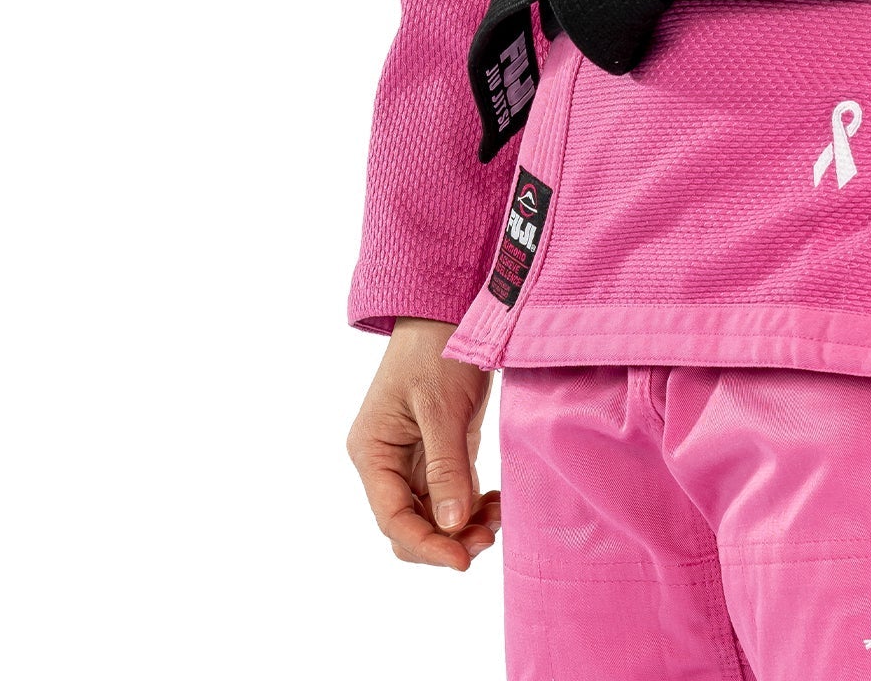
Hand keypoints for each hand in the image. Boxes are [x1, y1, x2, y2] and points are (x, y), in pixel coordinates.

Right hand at [347, 317, 499, 568]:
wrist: (450, 308)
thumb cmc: (437, 349)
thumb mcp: (442, 408)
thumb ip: (446, 467)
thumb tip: (450, 527)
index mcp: (372, 451)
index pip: (392, 518)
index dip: (426, 546)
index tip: (463, 561)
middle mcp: (387, 462)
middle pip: (410, 525)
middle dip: (445, 539)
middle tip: (487, 539)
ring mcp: (413, 458)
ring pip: (433, 515)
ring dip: (463, 526)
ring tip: (498, 517)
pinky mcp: (438, 451)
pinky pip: (450, 495)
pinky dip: (471, 506)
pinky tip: (496, 503)